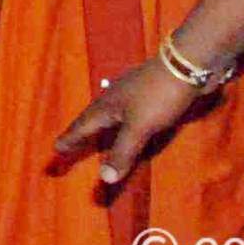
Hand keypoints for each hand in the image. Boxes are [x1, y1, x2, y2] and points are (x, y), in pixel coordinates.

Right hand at [54, 58, 204, 187]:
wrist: (188, 65)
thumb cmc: (159, 96)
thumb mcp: (139, 127)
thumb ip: (122, 152)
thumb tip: (104, 179)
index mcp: (107, 105)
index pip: (83, 126)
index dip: (71, 139)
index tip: (56, 148)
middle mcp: (116, 98)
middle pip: (94, 118)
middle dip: (82, 132)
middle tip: (68, 143)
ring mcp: (133, 93)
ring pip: (111, 113)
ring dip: (102, 125)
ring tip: (95, 133)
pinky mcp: (150, 92)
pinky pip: (129, 112)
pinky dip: (122, 122)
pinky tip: (129, 122)